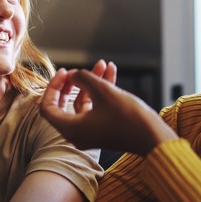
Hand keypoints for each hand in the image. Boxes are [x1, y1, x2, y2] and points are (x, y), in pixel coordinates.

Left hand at [40, 67, 176, 155]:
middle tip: (78, 69)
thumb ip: (84, 78)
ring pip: (84, 104)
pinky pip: (96, 108)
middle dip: (73, 83)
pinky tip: (110, 72)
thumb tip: (74, 75)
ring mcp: (91, 133)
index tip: (65, 72)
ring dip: (92, 83)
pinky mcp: (104, 130)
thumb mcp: (103, 91)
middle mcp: (78, 134)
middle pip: (64, 105)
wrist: (152, 137)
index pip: (48, 107)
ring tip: (103, 64)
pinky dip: (101, 92)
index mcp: (71, 129)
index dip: (53, 86)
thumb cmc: (128, 117)